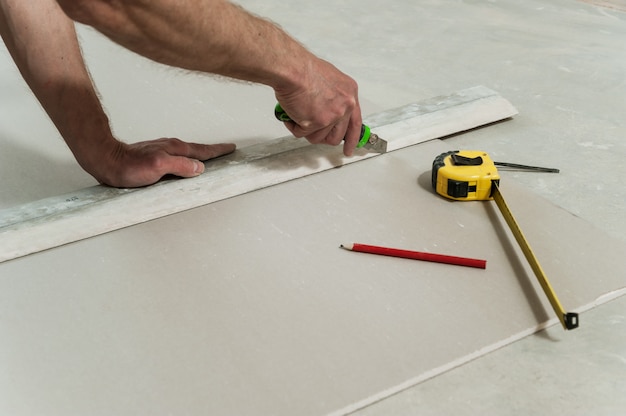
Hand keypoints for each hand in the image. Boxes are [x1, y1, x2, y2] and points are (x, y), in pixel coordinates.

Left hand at [82, 138, 235, 187]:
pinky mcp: (154, 157)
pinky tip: (185, 164)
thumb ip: (181, 166)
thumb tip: (200, 168)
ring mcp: (162, 151)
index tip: (231, 148)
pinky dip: (186, 159)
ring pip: (187, 153)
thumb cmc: (128, 166)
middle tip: (226, 150)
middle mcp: (170, 147)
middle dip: (213, 151)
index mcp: (175, 149)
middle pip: (197, 150)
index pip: (203, 151)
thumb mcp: (158, 167)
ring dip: (200, 155)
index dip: (218, 150)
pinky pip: (177, 157)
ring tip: (209, 158)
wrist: (105, 161)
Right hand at [274, 58, 362, 156]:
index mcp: (350, 94)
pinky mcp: (317, 123)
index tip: (349, 148)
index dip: (352, 139)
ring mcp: (332, 116)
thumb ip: (334, 97)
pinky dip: (294, 126)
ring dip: (306, 131)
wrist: (292, 69)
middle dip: (323, 138)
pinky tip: (291, 114)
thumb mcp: (330, 80)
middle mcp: (345, 106)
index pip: (355, 124)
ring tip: (298, 116)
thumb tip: (327, 108)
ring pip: (318, 138)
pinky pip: (303, 134)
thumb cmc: (304, 69)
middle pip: (337, 136)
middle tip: (313, 133)